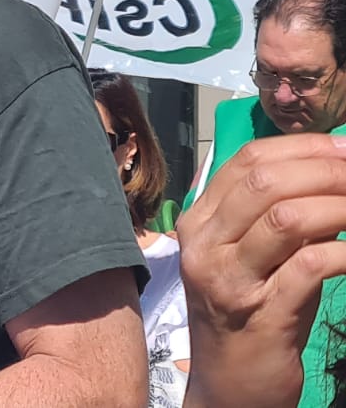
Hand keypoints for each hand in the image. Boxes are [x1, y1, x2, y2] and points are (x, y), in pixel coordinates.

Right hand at [178, 134, 345, 407]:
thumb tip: (330, 170)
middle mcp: (205, 245)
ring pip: (287, 218)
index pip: (246, 160)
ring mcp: (229, 279)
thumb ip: (272, 215)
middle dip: (327, 171)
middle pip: (265, 182)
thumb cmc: (248, 311)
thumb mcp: (250, 257)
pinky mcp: (262, 313)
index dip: (303, 147)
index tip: (345, 149)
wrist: (230, 383)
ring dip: (340, 206)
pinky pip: (312, 265)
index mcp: (199, 221)